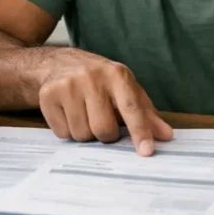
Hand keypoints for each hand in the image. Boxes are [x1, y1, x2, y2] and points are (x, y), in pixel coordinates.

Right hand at [37, 51, 172, 155]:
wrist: (59, 63)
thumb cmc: (100, 80)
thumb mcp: (126, 89)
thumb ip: (146, 113)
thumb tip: (165, 136)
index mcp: (117, 74)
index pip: (131, 107)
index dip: (140, 131)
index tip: (146, 151)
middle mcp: (92, 77)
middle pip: (104, 129)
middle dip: (107, 134)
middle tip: (104, 121)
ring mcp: (68, 85)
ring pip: (82, 135)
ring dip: (86, 133)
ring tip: (85, 114)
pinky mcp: (48, 96)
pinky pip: (62, 133)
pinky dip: (68, 130)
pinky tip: (69, 113)